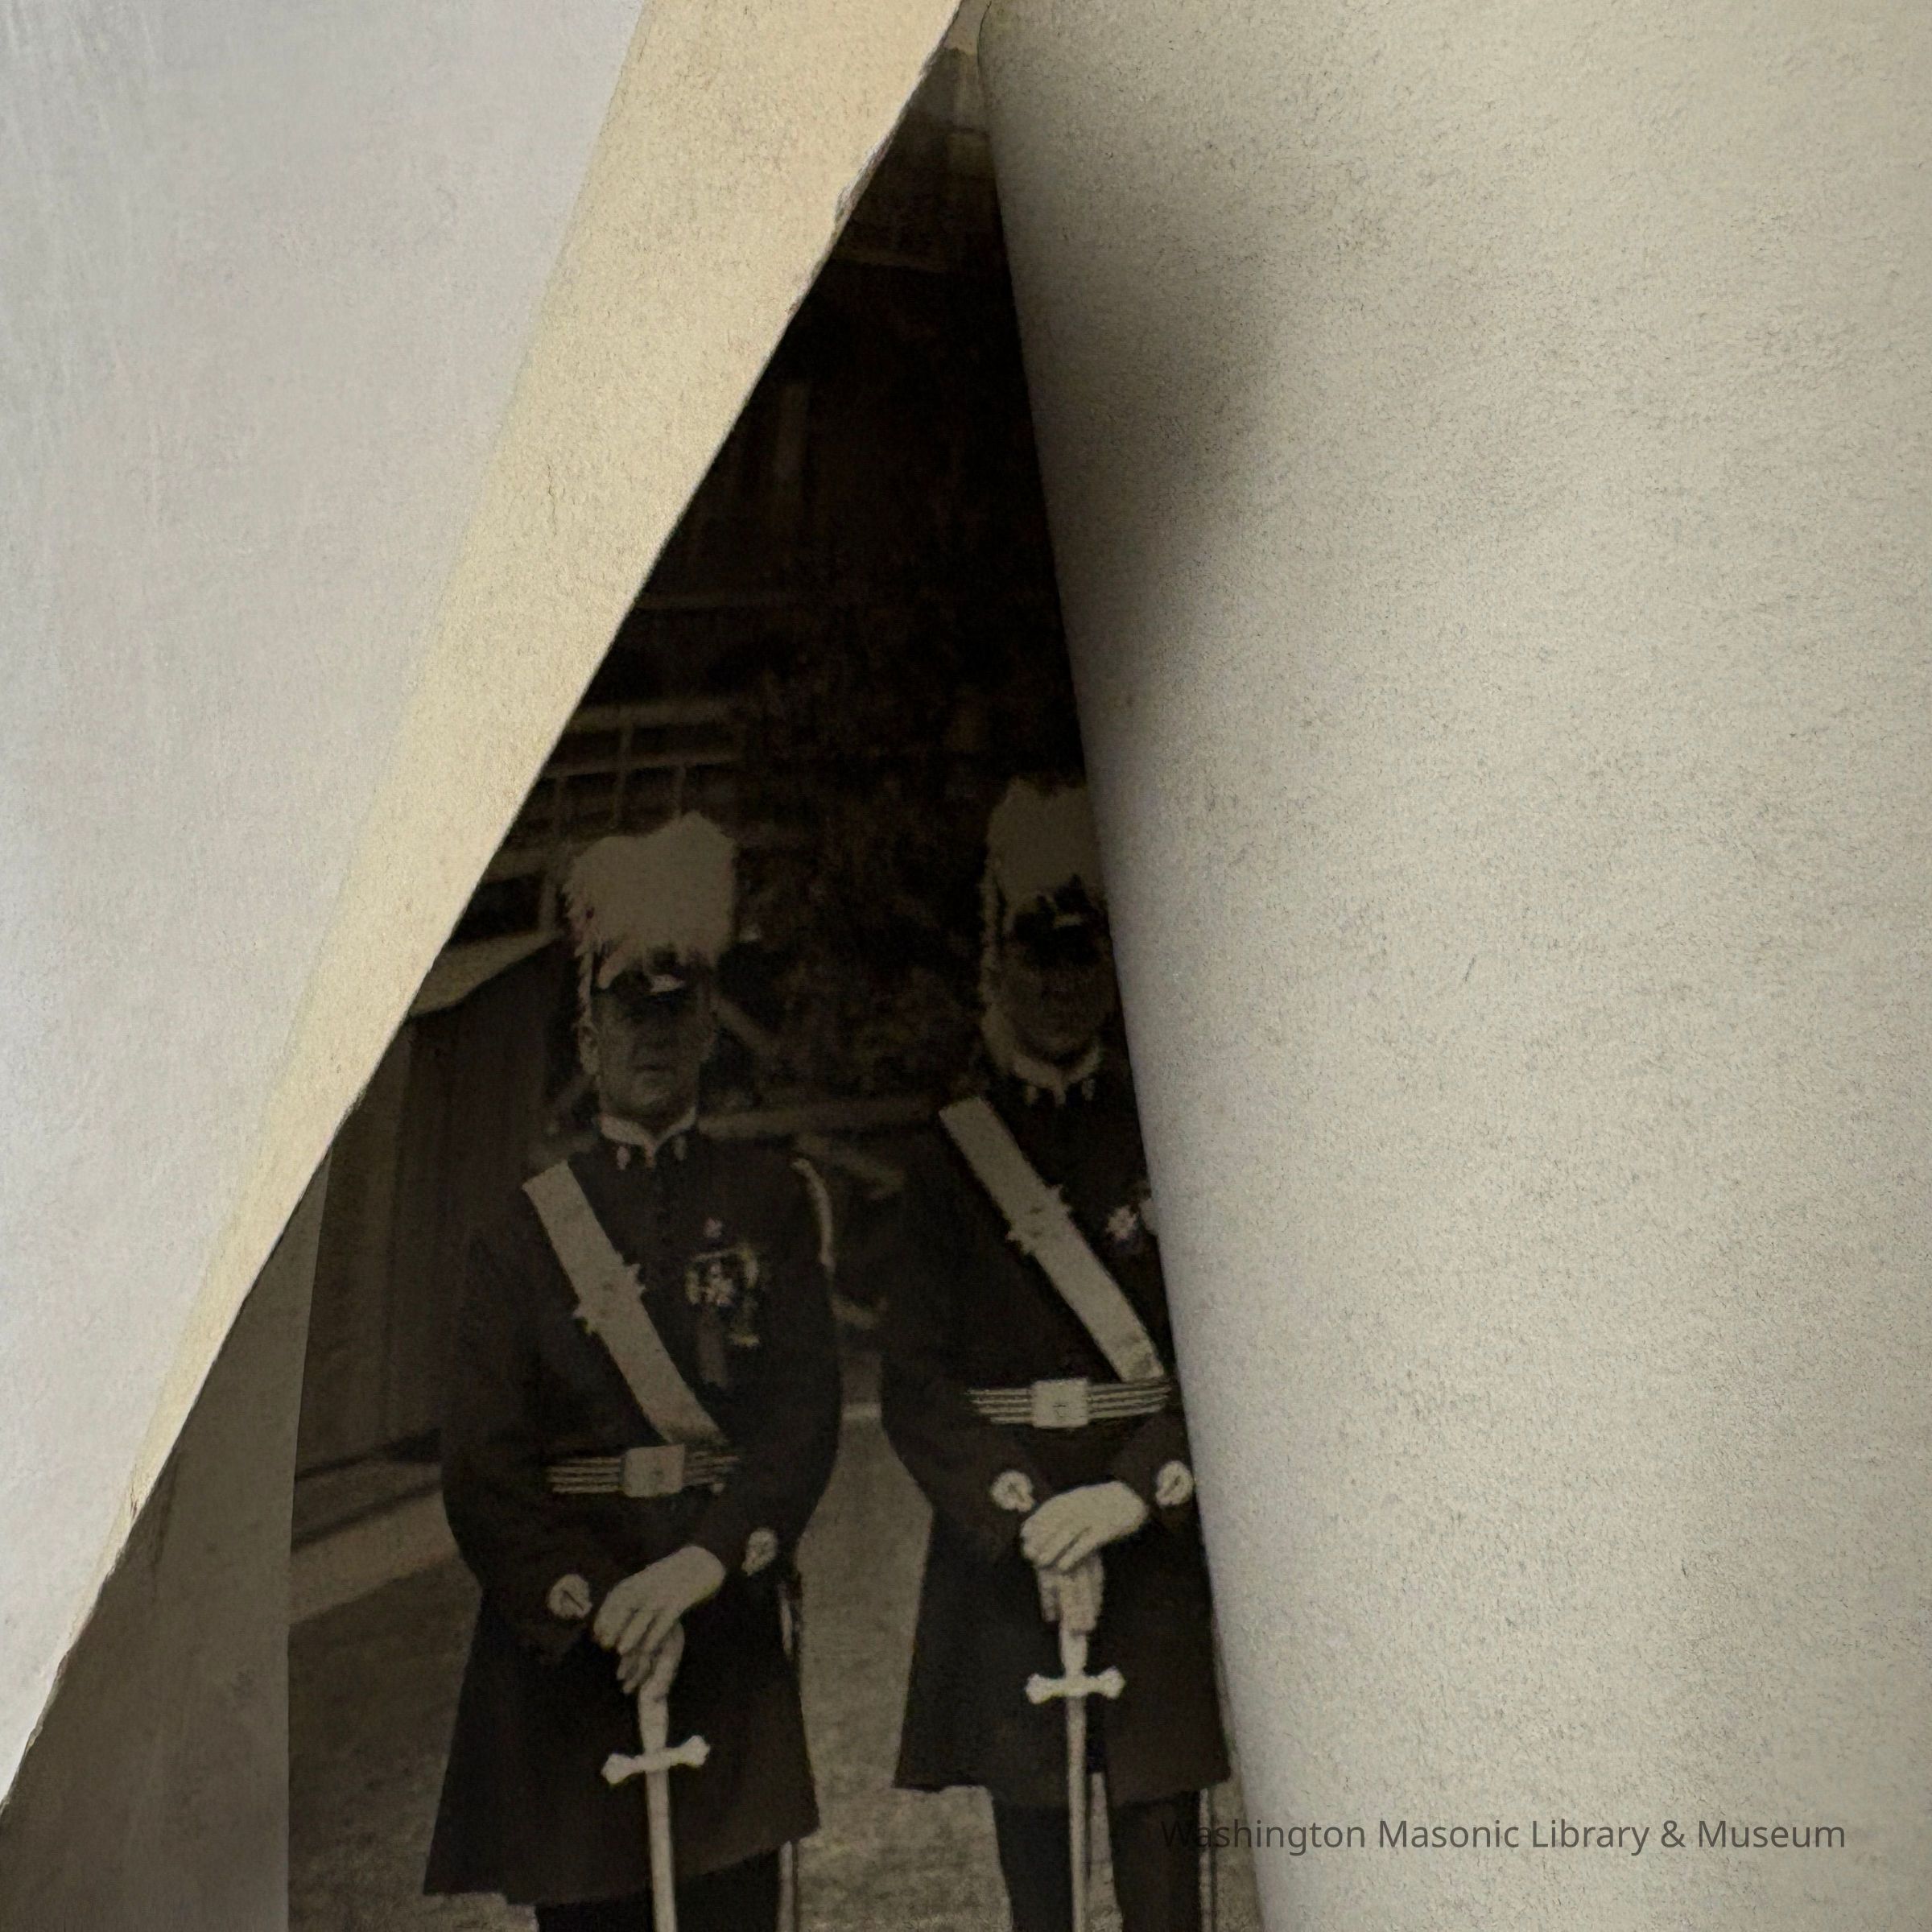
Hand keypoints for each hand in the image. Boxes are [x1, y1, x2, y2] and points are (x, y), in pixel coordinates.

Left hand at [594, 1546, 726, 1690]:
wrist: (701, 1560)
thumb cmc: (670, 1578)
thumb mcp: (645, 1584)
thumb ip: (630, 1601)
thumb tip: (610, 1626)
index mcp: (635, 1582)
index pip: (614, 1600)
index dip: (603, 1619)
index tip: (596, 1638)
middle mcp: (646, 1586)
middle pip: (624, 1607)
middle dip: (612, 1627)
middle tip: (604, 1647)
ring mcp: (663, 1593)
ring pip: (643, 1615)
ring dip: (631, 1632)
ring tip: (620, 1650)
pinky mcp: (680, 1599)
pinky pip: (666, 1618)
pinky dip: (656, 1633)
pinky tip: (650, 1648)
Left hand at [1019, 1481, 1148, 1573]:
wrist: (1137, 1494)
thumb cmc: (1110, 1502)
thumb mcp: (1087, 1499)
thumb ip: (1071, 1509)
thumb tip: (1050, 1528)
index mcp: (1076, 1497)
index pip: (1050, 1508)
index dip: (1036, 1521)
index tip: (1023, 1535)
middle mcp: (1082, 1504)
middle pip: (1056, 1521)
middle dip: (1040, 1538)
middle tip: (1028, 1553)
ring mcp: (1095, 1515)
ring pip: (1069, 1531)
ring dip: (1052, 1547)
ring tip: (1040, 1562)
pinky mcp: (1108, 1528)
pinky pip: (1088, 1542)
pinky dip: (1074, 1554)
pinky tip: (1063, 1566)